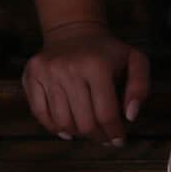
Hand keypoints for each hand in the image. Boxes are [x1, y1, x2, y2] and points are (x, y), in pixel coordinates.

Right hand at [23, 21, 148, 145]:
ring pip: (62, 122)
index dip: (114, 132)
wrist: (74, 30)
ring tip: (87, 130)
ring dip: (77, 133)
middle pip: (84, 122)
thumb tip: (129, 116)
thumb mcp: (134, 60)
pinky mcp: (31, 75)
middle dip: (97, 136)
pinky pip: (40, 114)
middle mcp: (69, 68)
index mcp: (97, 66)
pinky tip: (67, 129)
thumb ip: (140, 86)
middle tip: (104, 138)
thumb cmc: (107, 51)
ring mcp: (47, 72)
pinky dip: (54, 127)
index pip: (106, 113)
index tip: (119, 141)